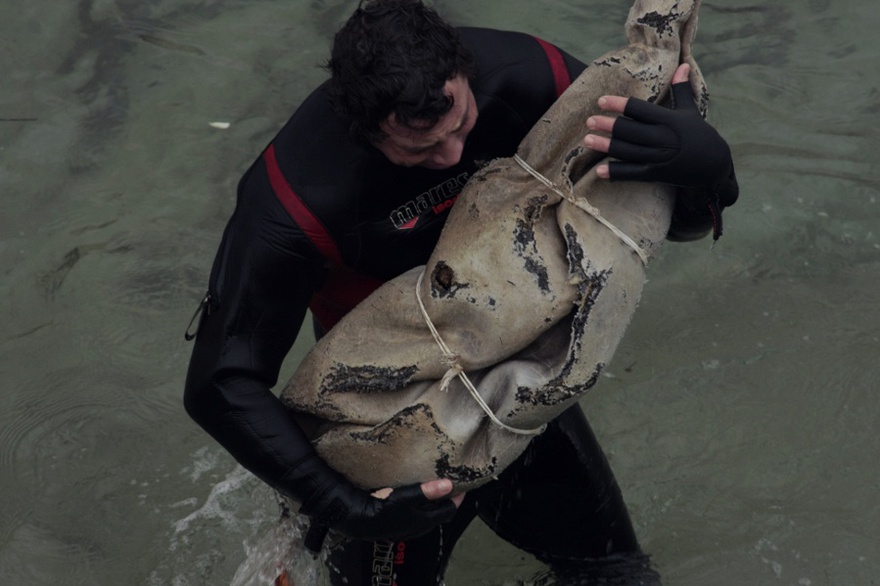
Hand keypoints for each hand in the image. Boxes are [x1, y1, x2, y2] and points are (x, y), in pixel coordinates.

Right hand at [297, 458, 462, 551]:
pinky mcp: (395, 524)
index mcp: (423, 522)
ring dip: (432, 503)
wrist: (355, 517)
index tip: (463, 485)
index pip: (449, 511)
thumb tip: (449, 485)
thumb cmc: (380, 508)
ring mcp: (405, 528)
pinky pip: (414, 515)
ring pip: (426, 515)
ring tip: (433, 487)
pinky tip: (412, 496)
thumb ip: (427, 491)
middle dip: (446, 500)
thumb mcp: (405, 497)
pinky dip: (419, 506)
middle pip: (438, 514)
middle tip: (450, 484)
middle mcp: (416, 528)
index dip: (458, 498)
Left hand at [583, 63, 731, 187]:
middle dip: (607, 125)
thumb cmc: (700, 134)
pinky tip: (599, 170)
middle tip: (589, 120)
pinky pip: (632, 174)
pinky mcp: (655, 174)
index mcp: (668, 120)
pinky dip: (615, 172)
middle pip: (629, 130)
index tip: (601, 101)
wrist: (714, 165)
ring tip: (587, 140)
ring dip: (605, 146)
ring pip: (627, 151)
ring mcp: (658, 158)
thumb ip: (682, 89)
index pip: (639, 109)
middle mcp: (662, 138)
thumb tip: (682, 65)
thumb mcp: (690, 111)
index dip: (619, 104)